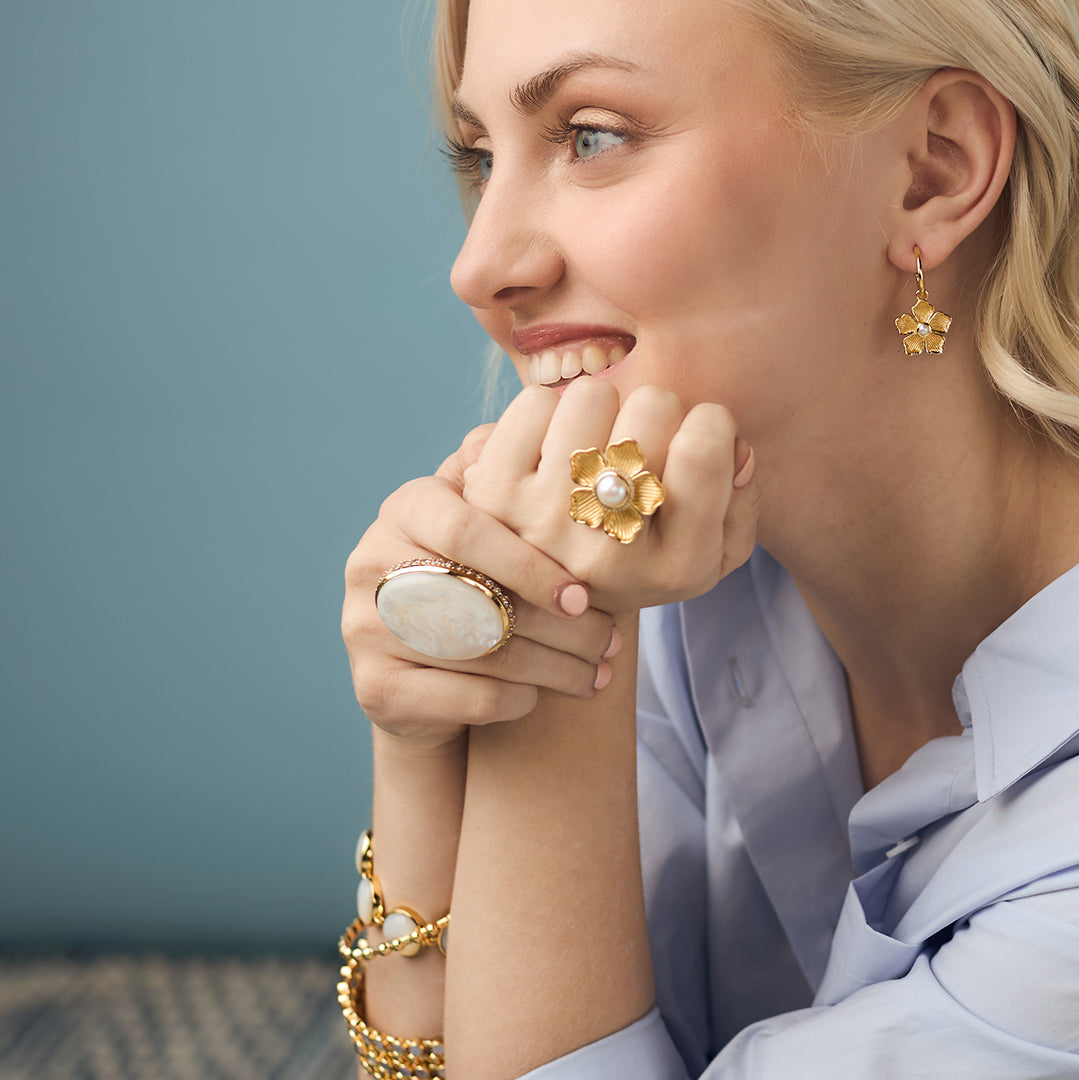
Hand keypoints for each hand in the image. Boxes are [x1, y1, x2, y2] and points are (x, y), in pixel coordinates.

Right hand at [342, 428, 618, 749]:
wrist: (416, 664)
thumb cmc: (472, 574)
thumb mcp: (484, 516)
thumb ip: (508, 470)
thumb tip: (545, 416)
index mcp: (405, 509)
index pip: (465, 528)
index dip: (528, 562)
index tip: (584, 595)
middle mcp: (370, 562)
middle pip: (475, 596)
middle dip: (556, 627)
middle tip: (610, 641)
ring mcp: (363, 629)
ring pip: (476, 653)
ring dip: (551, 668)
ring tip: (600, 673)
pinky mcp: (374, 689)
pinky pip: (462, 698)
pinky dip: (515, 699)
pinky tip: (546, 694)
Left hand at [461, 379, 760, 613]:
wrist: (548, 598)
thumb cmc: (642, 556)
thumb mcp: (712, 550)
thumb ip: (742, 501)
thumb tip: (733, 445)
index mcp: (676, 567)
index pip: (704, 446)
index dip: (710, 424)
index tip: (693, 440)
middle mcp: (608, 553)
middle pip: (654, 407)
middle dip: (657, 413)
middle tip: (642, 447)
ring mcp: (543, 523)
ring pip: (593, 395)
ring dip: (603, 410)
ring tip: (598, 448)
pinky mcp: (493, 494)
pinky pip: (537, 401)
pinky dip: (550, 412)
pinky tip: (554, 450)